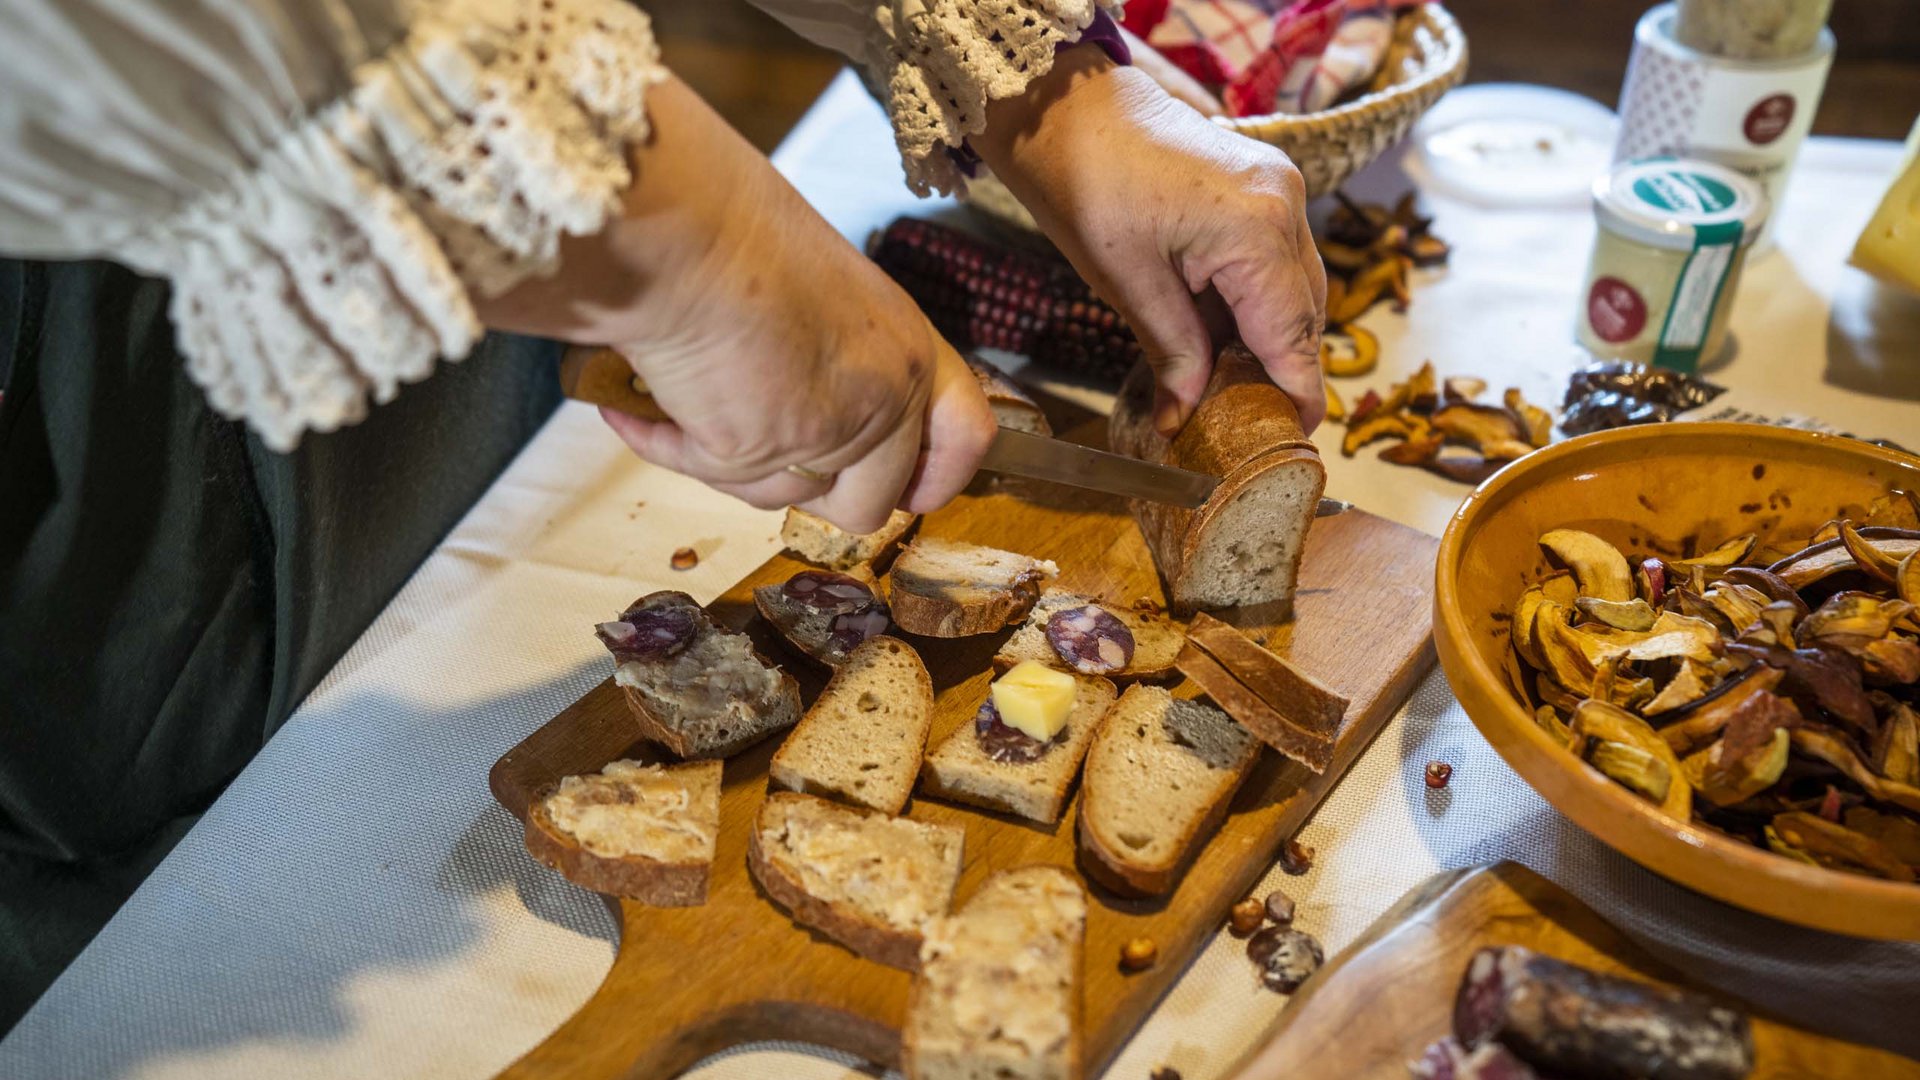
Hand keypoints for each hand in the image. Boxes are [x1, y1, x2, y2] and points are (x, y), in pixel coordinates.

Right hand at [480, 78, 996, 533]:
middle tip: (762, 454)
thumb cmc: (738, 230)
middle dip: (813, 490)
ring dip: (731, 464)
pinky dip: (666, 447)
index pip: (967, 439)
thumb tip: (806, 404)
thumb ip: (839, 358)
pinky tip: (632, 411)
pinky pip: (708, 476)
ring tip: (686, 404)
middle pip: (869, 503)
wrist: (683, 228)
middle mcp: (882, 398)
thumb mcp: (823, 294)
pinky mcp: (753, 451)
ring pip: (784, 499)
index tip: (905, 490)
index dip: (935, 477)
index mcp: (908, 350)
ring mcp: (823, 433)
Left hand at [974, 47, 1326, 435]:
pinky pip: (1276, 260)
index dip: (1295, 392)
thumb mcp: (1126, 282)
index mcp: (1257, 228)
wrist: (1071, 110)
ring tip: (1232, 385)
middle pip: (1303, 313)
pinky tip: (1221, 335)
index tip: (1293, 439)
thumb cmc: (1088, 184)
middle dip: (1280, 369)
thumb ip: (1171, 351)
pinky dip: (1255, 302)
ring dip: (1267, 336)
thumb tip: (1182, 417)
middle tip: (1250, 422)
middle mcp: (1284, 204)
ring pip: (1294, 288)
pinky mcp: (1263, 185)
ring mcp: (1279, 189)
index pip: (1292, 334)